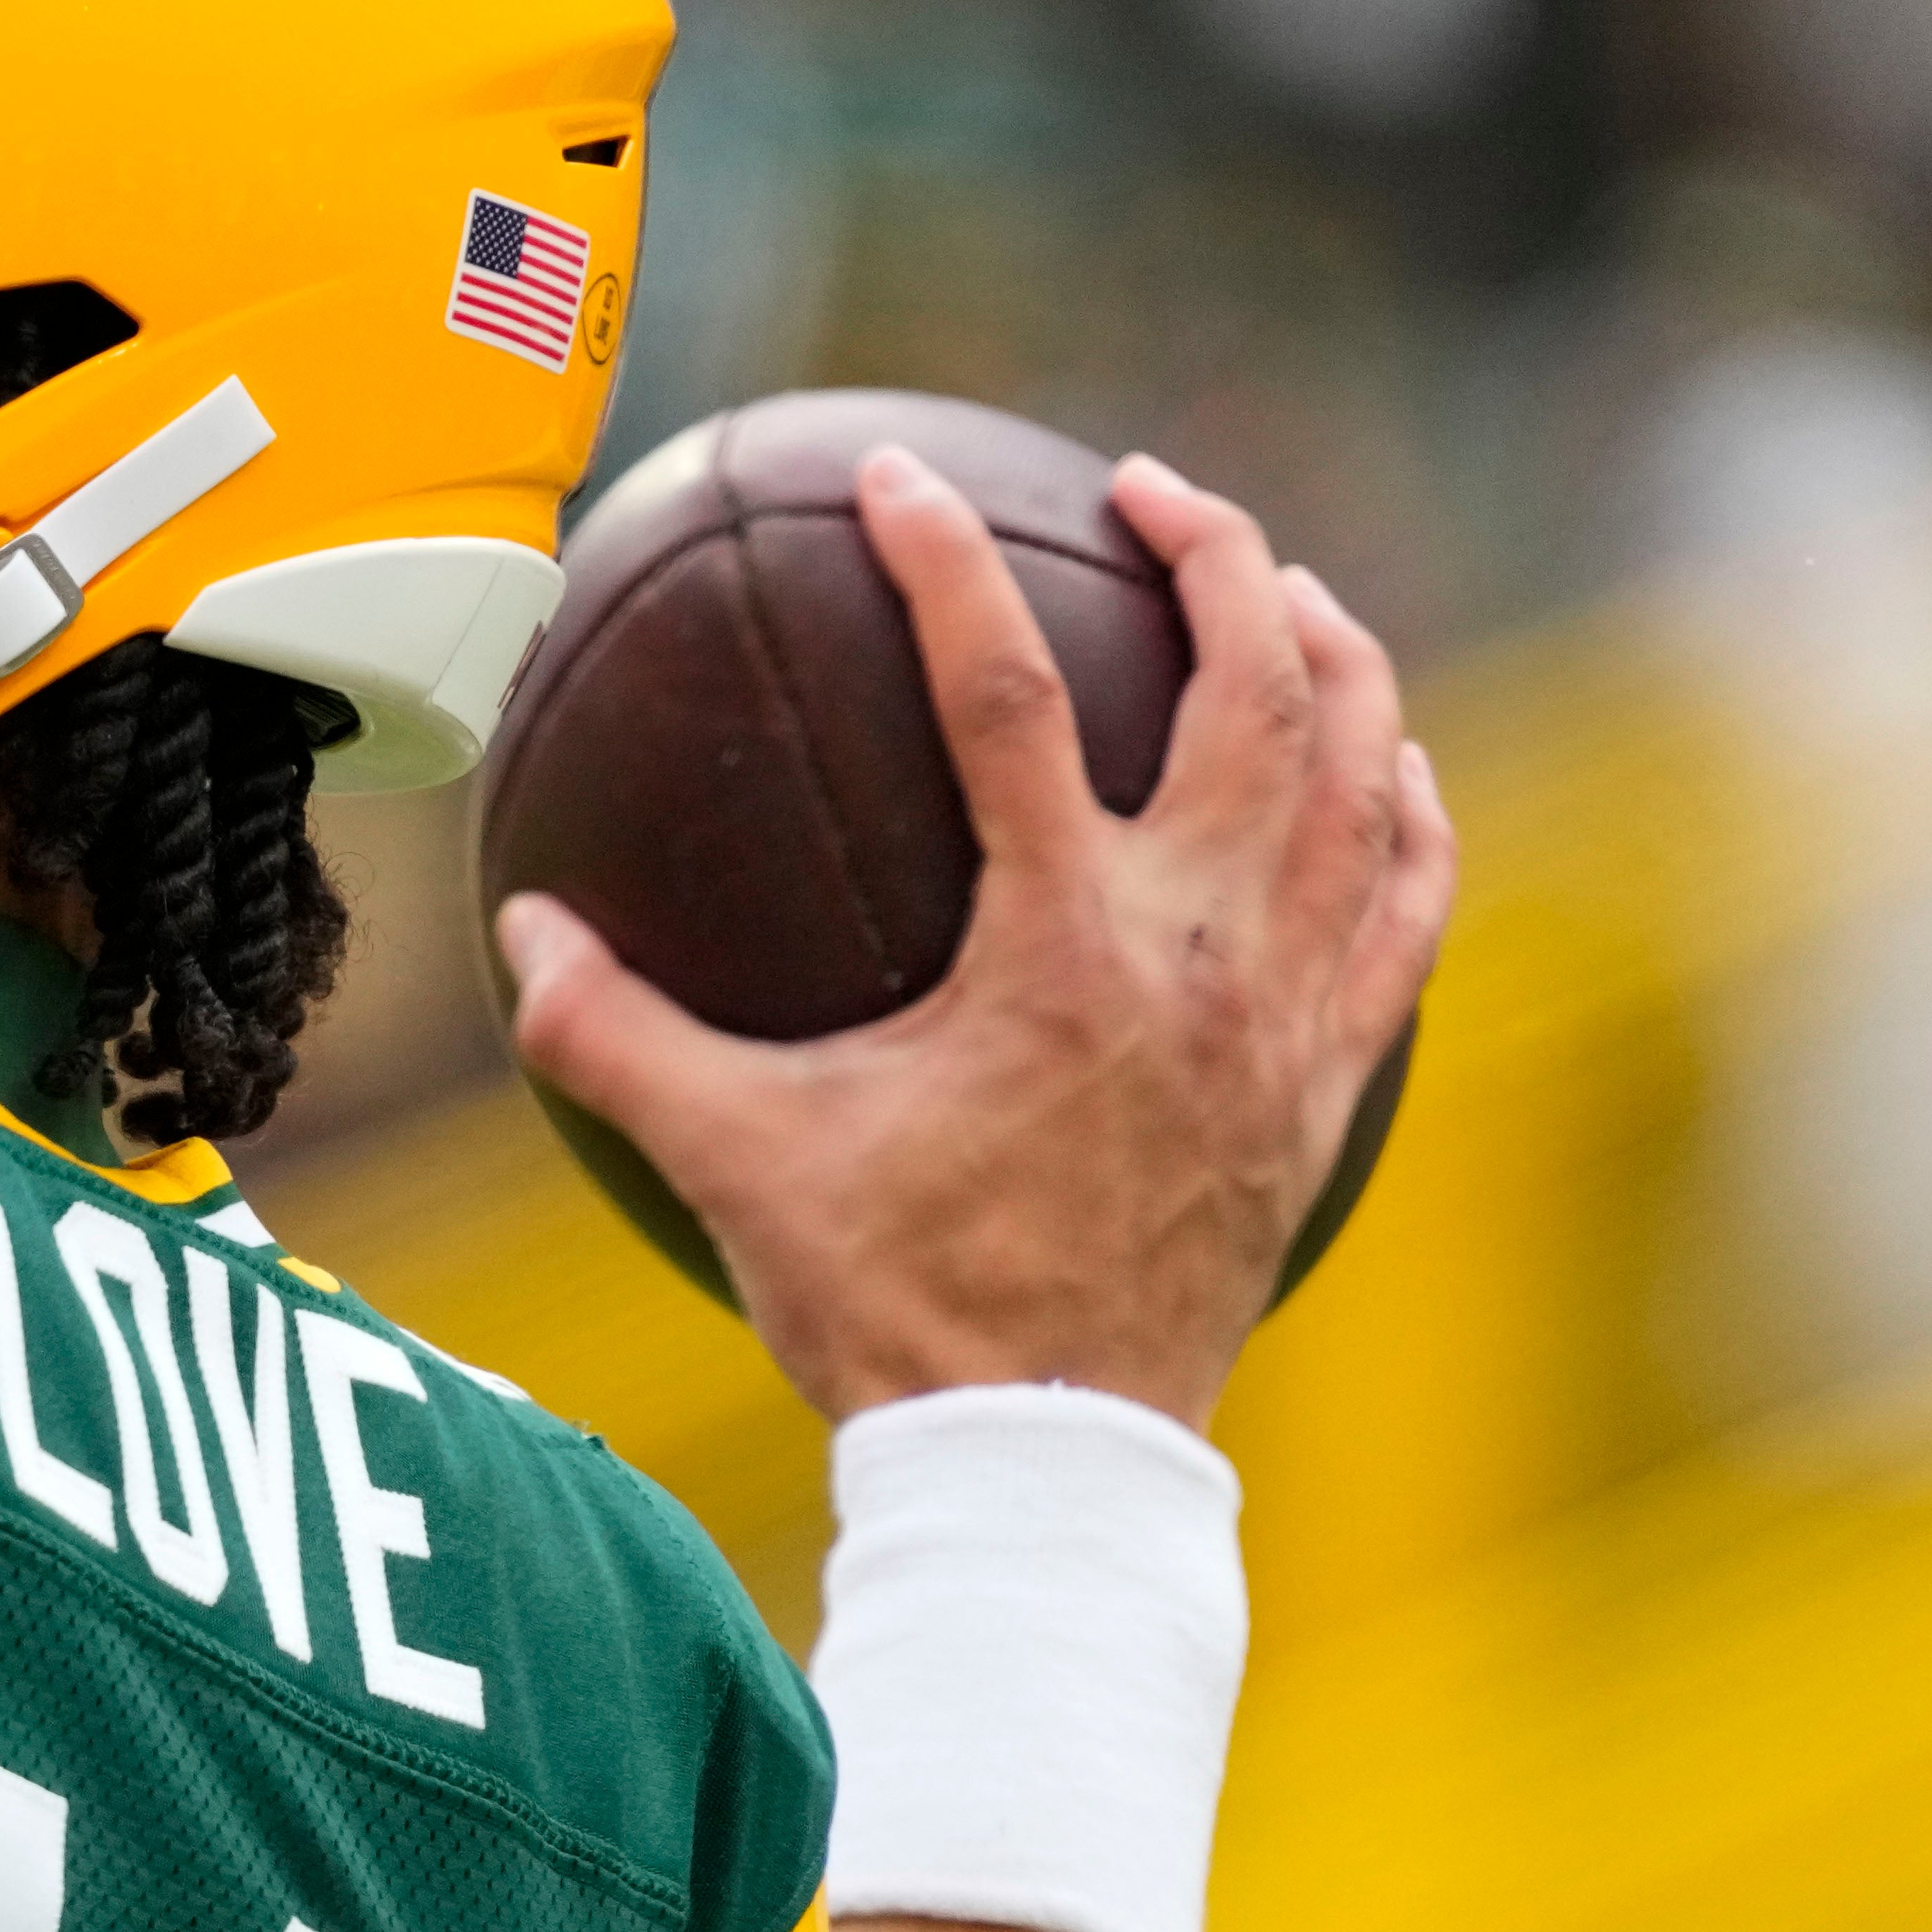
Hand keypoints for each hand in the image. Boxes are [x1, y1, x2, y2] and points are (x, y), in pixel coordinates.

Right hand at [495, 450, 1455, 1427]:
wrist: (1049, 1454)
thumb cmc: (891, 1304)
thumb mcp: (729, 1160)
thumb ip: (609, 1035)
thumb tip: (520, 930)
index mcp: (1060, 949)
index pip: (1007, 694)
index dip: (940, 563)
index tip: (891, 477)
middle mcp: (1203, 953)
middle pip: (1259, 687)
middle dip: (1214, 553)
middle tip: (1142, 492)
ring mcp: (1289, 1010)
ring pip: (1365, 770)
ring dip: (1330, 650)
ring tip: (1274, 586)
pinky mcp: (1334, 1074)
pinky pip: (1411, 899)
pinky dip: (1405, 806)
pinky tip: (1381, 761)